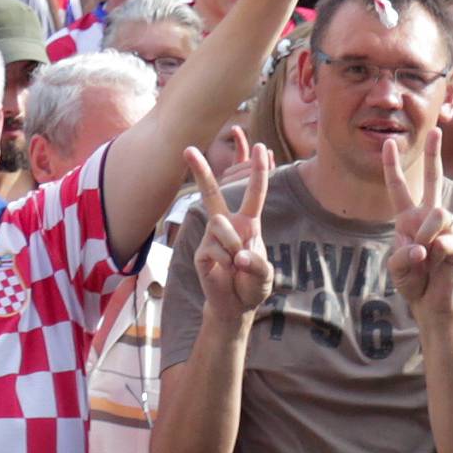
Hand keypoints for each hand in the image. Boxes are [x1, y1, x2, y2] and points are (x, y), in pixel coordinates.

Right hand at [186, 142, 272, 319]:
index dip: (258, 170)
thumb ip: (257, 264)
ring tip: (237, 265)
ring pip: (221, 226)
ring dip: (234, 248)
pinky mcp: (201, 252)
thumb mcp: (265, 275)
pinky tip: (226, 272)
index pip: (254, 193)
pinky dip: (226, 264)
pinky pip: (215, 249)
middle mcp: (227, 224)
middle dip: (200, 171)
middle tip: (187, 148)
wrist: (235, 306)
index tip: (261, 146)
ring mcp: (211, 237)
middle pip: (212, 193)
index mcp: (247, 223)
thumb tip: (237, 255)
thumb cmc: (252, 284)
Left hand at [384, 126, 452, 314]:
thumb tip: (425, 244)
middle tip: (437, 130)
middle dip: (434, 155)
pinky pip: (446, 239)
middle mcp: (427, 217)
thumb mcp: (396, 266)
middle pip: (433, 180)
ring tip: (422, 254)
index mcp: (407, 217)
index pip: (399, 187)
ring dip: (425, 234)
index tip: (387, 143)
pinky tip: (434, 260)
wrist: (429, 301)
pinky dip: (436, 251)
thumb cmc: (411, 279)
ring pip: (438, 213)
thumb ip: (403, 254)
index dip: (392, 166)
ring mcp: (445, 229)